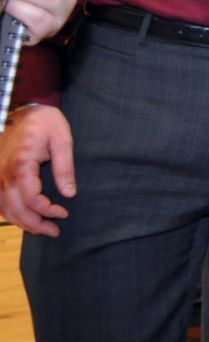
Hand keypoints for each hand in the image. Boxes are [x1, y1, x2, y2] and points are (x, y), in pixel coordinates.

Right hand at [0, 105, 74, 235]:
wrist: (24, 111)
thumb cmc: (45, 123)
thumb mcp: (62, 140)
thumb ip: (65, 168)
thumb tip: (69, 194)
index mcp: (21, 164)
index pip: (31, 199)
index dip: (47, 211)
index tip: (64, 213)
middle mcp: (4, 173)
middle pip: (16, 209)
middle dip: (35, 224)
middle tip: (55, 231)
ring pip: (5, 209)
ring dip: (22, 222)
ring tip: (43, 229)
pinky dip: (10, 214)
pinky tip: (25, 219)